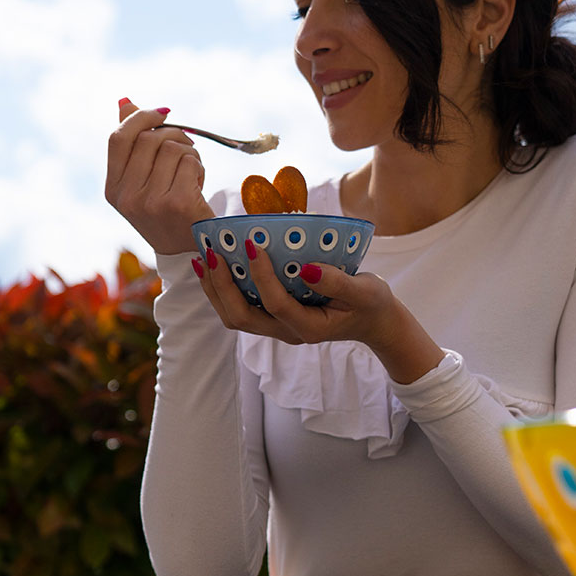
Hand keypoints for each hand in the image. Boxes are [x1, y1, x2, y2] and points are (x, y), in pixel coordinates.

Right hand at [106, 98, 214, 254]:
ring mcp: (151, 202)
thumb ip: (133, 144)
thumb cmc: (166, 211)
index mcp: (113, 190)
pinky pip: (190, 162)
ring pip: (172, 149)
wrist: (188, 251)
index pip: (118, 138)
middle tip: (187, 147)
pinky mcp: (177, 203)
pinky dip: (200, 168)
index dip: (140, 118)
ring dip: (189, 154)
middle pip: (150, 139)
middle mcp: (128, 197)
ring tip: (192, 174)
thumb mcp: (142, 181)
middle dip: (174, 135)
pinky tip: (199, 185)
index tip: (162, 113)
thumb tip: (124, 101)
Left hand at [197, 243, 443, 383]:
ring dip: (215, 290)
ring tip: (203, 259)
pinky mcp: (272, 318)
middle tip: (212, 254)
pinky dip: (222, 289)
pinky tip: (214, 265)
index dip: (261, 276)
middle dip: (222, 287)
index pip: (276, 304)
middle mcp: (287, 332)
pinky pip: (240, 309)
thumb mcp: (365, 291)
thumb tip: (306, 268)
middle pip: (242, 318)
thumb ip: (338, 281)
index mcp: (309, 327)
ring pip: (235, 317)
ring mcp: (277, 328)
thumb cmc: (371, 304)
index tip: (252, 244)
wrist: (372, 322)